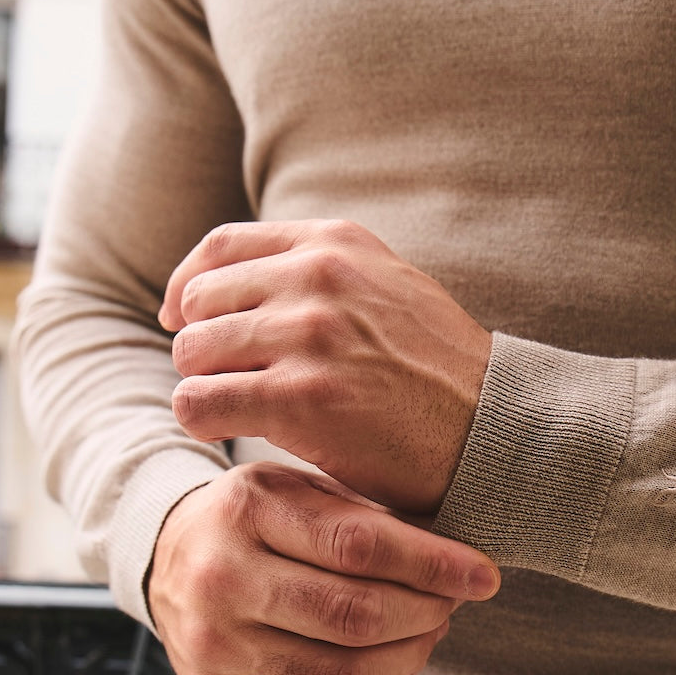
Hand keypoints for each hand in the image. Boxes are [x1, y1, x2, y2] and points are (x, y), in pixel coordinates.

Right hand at [146, 462, 499, 674]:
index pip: (358, 546)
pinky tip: (398, 670)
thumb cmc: (254, 516)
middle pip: (354, 616)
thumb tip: (455, 553)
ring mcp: (214, 647)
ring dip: (408, 658)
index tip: (483, 573)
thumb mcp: (298, 484)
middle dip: (425, 614)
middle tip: (453, 603)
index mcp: (246, 511)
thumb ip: (364, 514)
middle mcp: (222, 580)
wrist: (166, 555)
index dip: (432, 564)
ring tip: (429, 632)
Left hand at [160, 219, 492, 511]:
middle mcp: (318, 277)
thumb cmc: (436, 368)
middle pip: (201, 301)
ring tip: (237, 408)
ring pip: (192, 352)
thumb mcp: (386, 284)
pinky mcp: (299, 399)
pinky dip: (202, 419)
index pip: (221, 247)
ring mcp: (309, 335)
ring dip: (204, 384)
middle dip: (202, 344)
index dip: (188, 285)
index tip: (183, 318)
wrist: (492, 427)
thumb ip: (322, 268)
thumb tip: (240, 273)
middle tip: (228, 379)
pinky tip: (231, 431)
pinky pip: (199, 402)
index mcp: (335, 244)